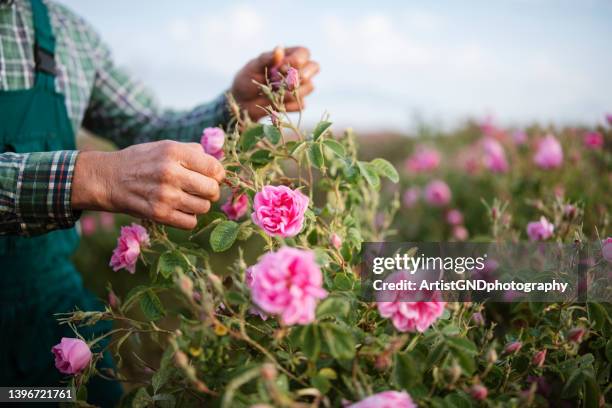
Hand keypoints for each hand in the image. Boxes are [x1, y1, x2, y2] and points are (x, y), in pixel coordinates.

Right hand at [72, 140, 224, 228]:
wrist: (108, 178)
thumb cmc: (141, 161)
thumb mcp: (164, 146)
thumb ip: (192, 152)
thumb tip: (218, 164)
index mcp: (174, 152)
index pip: (215, 168)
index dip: (218, 175)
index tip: (212, 176)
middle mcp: (170, 173)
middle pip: (212, 190)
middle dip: (211, 191)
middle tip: (202, 190)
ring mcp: (164, 195)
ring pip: (204, 208)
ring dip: (200, 205)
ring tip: (188, 199)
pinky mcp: (158, 214)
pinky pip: (190, 222)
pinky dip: (189, 218)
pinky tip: (180, 210)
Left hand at [230, 46, 319, 119]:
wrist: (242, 101)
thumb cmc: (247, 79)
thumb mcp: (253, 67)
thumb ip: (266, 59)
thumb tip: (279, 49)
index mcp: (288, 56)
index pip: (304, 53)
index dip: (297, 60)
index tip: (280, 68)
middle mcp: (297, 69)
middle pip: (315, 67)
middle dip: (302, 75)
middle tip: (286, 82)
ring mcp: (299, 87)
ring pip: (310, 86)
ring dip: (293, 92)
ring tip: (275, 93)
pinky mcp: (296, 102)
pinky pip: (302, 104)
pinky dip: (289, 105)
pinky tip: (277, 104)